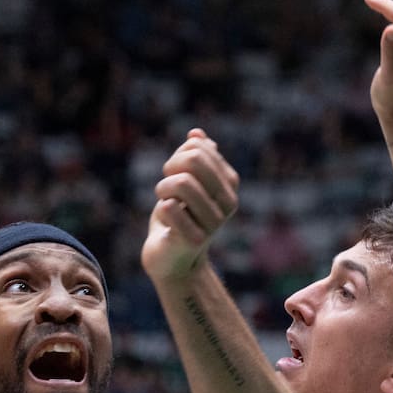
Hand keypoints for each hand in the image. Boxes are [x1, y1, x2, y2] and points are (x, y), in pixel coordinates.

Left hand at [141, 129, 239, 282]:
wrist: (172, 258)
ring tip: (164, 200)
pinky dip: (163, 210)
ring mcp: (215, 222)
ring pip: (182, 183)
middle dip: (170, 168)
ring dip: (163, 189)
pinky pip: (170, 207)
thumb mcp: (185, 182)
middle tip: (166, 186)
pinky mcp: (196, 239)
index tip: (174, 172)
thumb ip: (193, 158)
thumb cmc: (178, 217)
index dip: (178, 155)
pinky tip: (168, 223)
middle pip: (193, 160)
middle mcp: (229, 202)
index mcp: (230, 184)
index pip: (199, 147)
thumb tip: (197, 134)